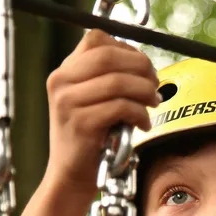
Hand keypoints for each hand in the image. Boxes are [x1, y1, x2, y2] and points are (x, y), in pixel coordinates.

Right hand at [44, 29, 160, 194]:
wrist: (71, 175)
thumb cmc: (90, 138)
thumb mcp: (90, 100)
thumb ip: (107, 78)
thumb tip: (144, 64)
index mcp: (64, 72)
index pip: (97, 39)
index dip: (127, 48)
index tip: (143, 67)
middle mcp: (61, 82)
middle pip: (110, 56)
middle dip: (141, 67)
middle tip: (155, 84)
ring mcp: (68, 102)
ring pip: (118, 81)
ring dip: (145, 91)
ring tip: (152, 104)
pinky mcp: (81, 123)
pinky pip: (121, 107)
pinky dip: (140, 114)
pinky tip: (142, 124)